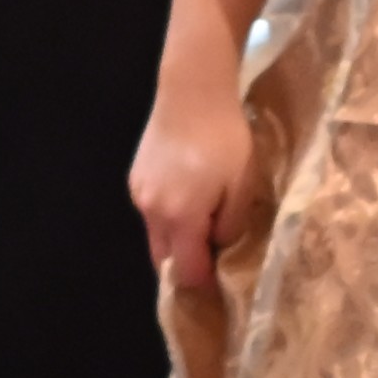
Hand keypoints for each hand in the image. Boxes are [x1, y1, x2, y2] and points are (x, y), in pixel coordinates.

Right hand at [127, 76, 261, 293]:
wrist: (193, 92)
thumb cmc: (225, 138)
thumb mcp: (242, 185)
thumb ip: (231, 226)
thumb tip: (219, 247)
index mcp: (180, 218)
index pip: (187, 271)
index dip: (205, 284)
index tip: (223, 286)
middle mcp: (152, 212)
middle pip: (164, 260)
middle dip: (187, 268)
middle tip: (213, 264)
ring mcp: (139, 194)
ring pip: (156, 237)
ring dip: (177, 243)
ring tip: (204, 230)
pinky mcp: (135, 178)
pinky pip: (151, 214)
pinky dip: (168, 220)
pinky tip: (189, 202)